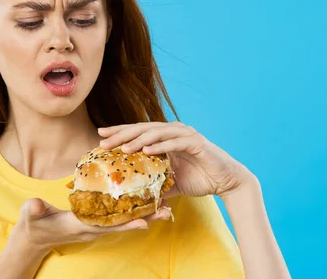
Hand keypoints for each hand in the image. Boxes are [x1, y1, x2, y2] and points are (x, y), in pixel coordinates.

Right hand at [11, 198, 172, 252]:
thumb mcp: (31, 216)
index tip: (143, 221)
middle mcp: (90, 228)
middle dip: (142, 219)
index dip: (123, 223)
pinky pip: (116, 217)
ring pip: (122, 221)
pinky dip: (131, 212)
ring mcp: (93, 226)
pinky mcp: (94, 222)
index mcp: (78, 225)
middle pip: (120, 224)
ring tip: (163, 207)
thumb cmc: (33, 224)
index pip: (104, 225)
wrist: (34, 237)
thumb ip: (34, 210)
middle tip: (164, 212)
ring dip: (142, 215)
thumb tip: (35, 205)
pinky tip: (143, 204)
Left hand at [98, 122, 255, 198]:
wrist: (226, 182)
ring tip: (122, 148)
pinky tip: (146, 150)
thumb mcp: (171, 182)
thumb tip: (136, 198)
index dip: (119, 132)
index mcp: (165, 136)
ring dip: (138, 139)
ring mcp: (185, 135)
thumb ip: (155, 184)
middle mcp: (173, 131)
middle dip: (121, 134)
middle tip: (103, 140)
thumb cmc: (199, 178)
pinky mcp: (196, 143)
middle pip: (142, 129)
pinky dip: (160, 145)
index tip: (100, 136)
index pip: (137, 132)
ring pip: (156, 133)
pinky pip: (175, 142)